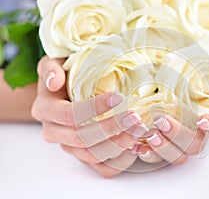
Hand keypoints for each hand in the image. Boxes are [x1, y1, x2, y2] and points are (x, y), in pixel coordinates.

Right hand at [31, 56, 147, 177]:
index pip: (70, 115)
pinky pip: (102, 168)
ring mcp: (69, 148)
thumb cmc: (65, 75)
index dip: (94, 108)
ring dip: (119, 144)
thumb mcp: (54, 63)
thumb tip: (54, 81)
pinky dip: (120, 161)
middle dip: (112, 128)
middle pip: (82, 138)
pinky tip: (137, 147)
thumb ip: (51, 68)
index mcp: (45, 110)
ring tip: (140, 130)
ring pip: (93, 155)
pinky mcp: (84, 157)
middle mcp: (54, 132)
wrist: (67, 94)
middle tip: (136, 118)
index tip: (119, 97)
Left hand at [137, 48, 208, 163]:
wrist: (164, 89)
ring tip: (150, 134)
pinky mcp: (163, 148)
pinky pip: (158, 160)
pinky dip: (149, 155)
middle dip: (180, 135)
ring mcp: (180, 144)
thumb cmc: (190, 81)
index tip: (202, 117)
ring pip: (179, 156)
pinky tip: (138, 147)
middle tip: (162, 120)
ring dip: (165, 148)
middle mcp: (198, 135)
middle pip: (196, 146)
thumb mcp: (207, 68)